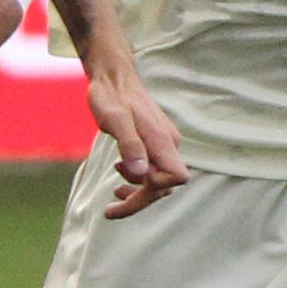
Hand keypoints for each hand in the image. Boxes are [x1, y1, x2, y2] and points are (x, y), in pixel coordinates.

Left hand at [88, 58, 192, 215]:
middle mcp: (168, 144)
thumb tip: (141, 173)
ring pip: (158, 181)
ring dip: (138, 193)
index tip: (131, 179)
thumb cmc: (110, 95)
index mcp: (162, 140)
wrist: (113, 77)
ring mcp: (163, 144)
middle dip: (139, 201)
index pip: (176, 177)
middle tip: (110, 210)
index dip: (153, 187)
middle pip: (165, 186)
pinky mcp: (155, 144)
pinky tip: (121, 175)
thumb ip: (129, 144)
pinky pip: (153, 171)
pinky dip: (138, 180)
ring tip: (114, 191)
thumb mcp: (114, 118)